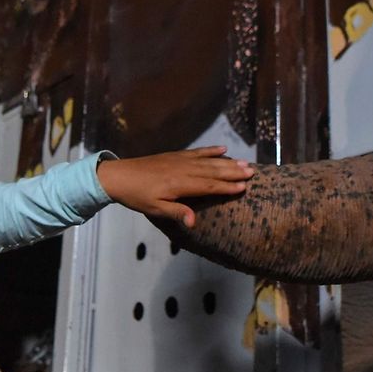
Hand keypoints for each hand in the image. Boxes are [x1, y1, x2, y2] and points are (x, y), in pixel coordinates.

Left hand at [97, 146, 254, 227]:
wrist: (119, 175)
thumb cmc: (137, 196)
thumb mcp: (155, 209)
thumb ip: (177, 213)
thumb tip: (195, 222)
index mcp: (180, 184)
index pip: (209, 186)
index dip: (227, 187)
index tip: (244, 187)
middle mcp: (184, 170)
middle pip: (213, 171)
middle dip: (233, 172)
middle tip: (252, 172)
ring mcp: (180, 160)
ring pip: (209, 161)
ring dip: (227, 162)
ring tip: (244, 162)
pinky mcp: (175, 155)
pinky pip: (197, 152)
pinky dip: (211, 150)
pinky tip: (222, 149)